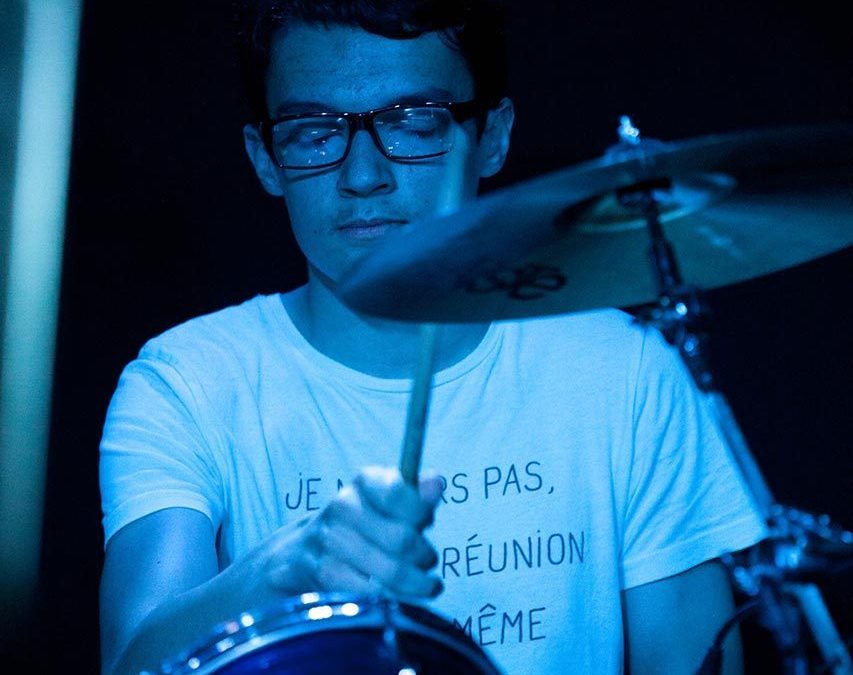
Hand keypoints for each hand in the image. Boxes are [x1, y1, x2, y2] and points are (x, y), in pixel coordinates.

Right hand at [260, 467, 443, 598]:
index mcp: (365, 482)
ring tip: (424, 584)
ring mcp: (330, 541)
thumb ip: (416, 494)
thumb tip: (436, 483)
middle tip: (428, 562)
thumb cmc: (366, 522)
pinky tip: (398, 596)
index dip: (421, 512)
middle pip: (401, 540)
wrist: (307, 548)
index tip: (427, 523)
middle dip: (424, 556)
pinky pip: (370, 594)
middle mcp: (343, 506)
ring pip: (390, 573)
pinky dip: (392, 599)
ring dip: (414, 583)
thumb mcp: (390, 501)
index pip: (400, 494)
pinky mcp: (323, 574)